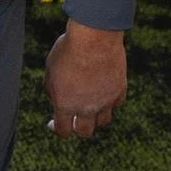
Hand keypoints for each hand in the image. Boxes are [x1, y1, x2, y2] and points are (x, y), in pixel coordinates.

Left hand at [43, 19, 127, 138]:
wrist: (93, 38)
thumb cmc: (68, 50)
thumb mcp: (51, 69)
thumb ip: (53, 89)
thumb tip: (57, 100)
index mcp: (65, 104)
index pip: (63, 130)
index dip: (58, 129)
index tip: (55, 124)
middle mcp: (87, 108)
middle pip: (85, 132)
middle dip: (78, 128)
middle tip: (75, 119)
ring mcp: (105, 101)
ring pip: (103, 121)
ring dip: (96, 117)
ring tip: (90, 105)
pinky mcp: (120, 91)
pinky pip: (116, 103)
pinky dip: (110, 101)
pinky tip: (103, 91)